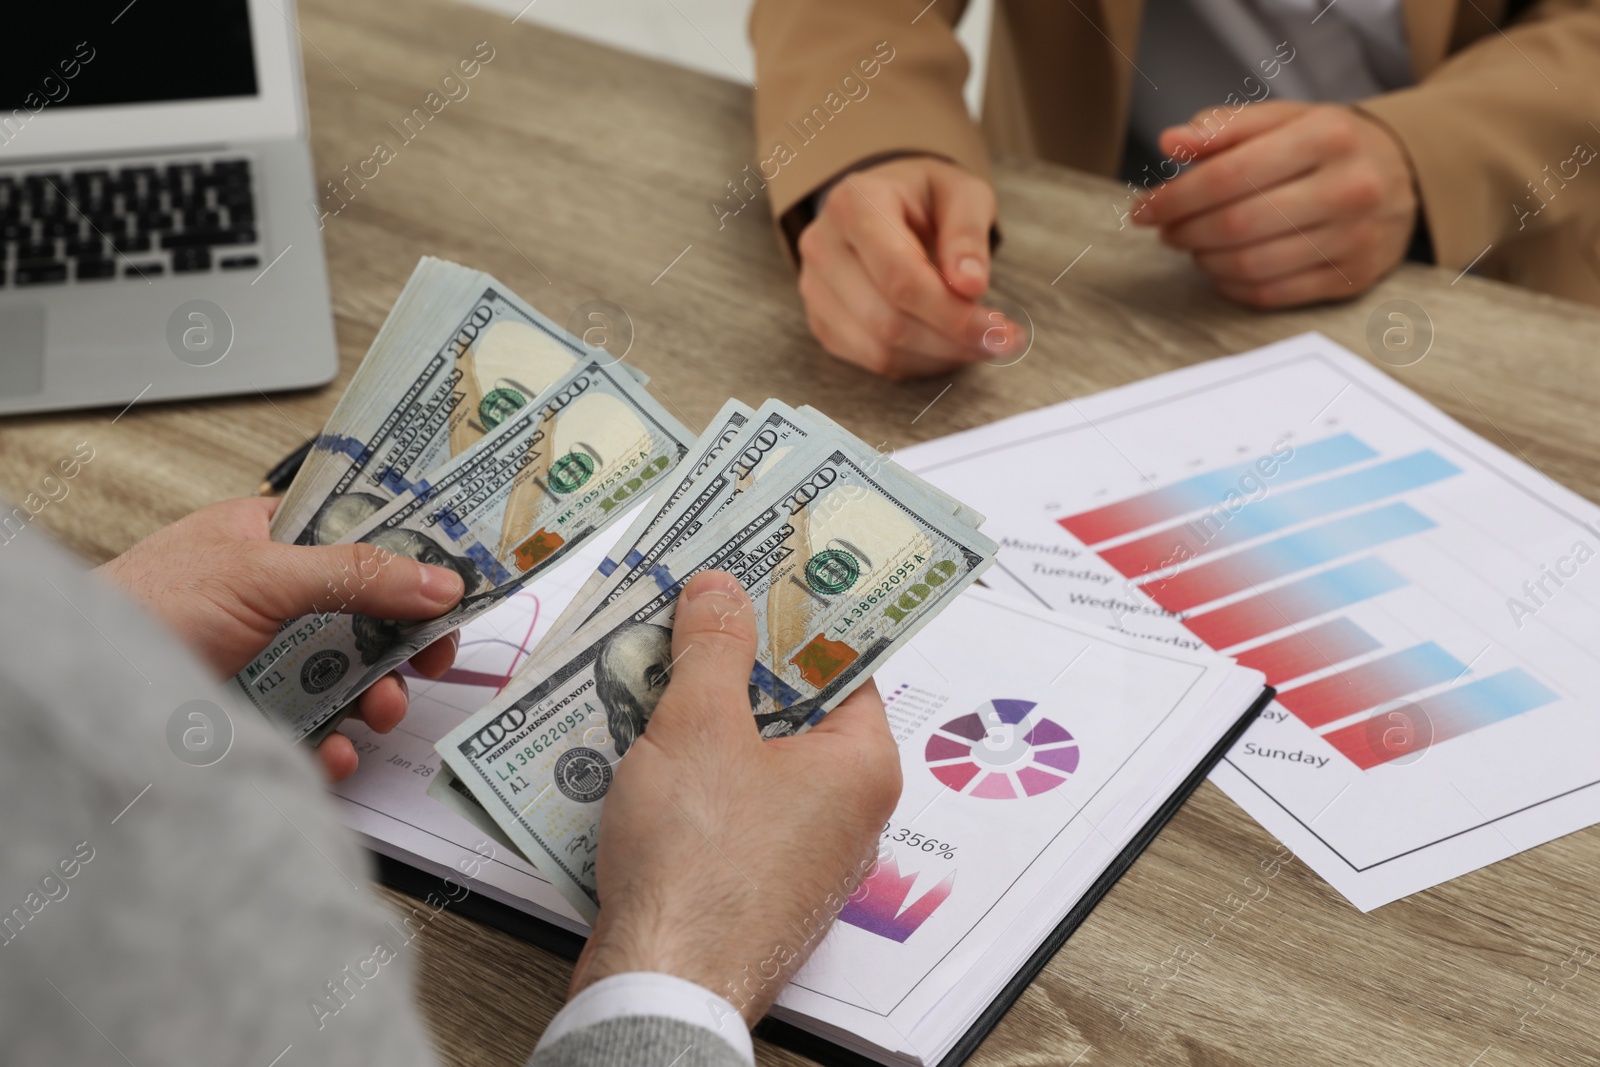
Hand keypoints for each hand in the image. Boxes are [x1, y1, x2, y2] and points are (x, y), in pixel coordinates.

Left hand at [96, 497, 464, 780]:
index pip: (362, 537)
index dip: (413, 560)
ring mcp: (269, 658)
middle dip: (403, 642)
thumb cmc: (143, 607)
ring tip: (382, 708)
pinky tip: (336, 751)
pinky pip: (318, 730)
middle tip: (432, 657)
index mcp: (274, 537)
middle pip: (367, 614)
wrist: (81, 699)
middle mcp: (275, 595)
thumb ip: (355, 574)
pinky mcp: (259, 715)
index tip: (455, 587)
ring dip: (378, 696)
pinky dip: (336, 745)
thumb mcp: (261, 573)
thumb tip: (437, 580)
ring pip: (349, 676)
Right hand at [570, 570, 901, 1023]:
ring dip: (702, 718)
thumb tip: (720, 590)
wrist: (661, 985)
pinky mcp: (750, 884)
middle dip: (734, 663)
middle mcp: (845, 812)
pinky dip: (690, 773)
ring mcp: (799, 853)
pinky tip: (638, 746)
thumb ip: (712, 648)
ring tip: (648, 668)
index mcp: (862, 765)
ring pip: (752, 758)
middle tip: (688, 612)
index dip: (794, 616)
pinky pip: (726, 804)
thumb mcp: (699, 725)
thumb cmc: (700, 865)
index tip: (754, 576)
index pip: (842, 665)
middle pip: (792, 710)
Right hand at [797, 155, 1019, 379]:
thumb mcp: (961, 193)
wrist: (884, 202)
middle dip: (952, 341)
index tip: (1000, 331)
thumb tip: (970, 286)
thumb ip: (968, 233)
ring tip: (977, 341)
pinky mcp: (820, 319)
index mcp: (854, 204)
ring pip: (879, 349)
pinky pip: (870, 360)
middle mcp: (823, 246)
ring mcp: (814, 287)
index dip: (952, 314)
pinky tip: (945, 344)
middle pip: (888, 320)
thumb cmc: (926, 198)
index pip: (900, 277)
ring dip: (938, 356)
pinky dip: (917, 362)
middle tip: (1000, 342)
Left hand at [1132, 102, 1417, 307]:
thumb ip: (1223, 129)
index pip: (1228, 175)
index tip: (1143, 209)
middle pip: (1236, 224)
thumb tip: (1170, 142)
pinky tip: (1220, 269)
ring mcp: (1355, 237)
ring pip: (1250, 264)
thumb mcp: (1283, 119)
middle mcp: (1349, 187)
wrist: (1404, 174)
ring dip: (1204, 260)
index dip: (1175, 198)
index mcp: (1327, 136)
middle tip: (1166, 230)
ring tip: (1193, 245)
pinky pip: (1271, 295)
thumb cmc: (1327, 146)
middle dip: (1185, 231)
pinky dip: (1231, 286)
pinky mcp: (1353, 277)